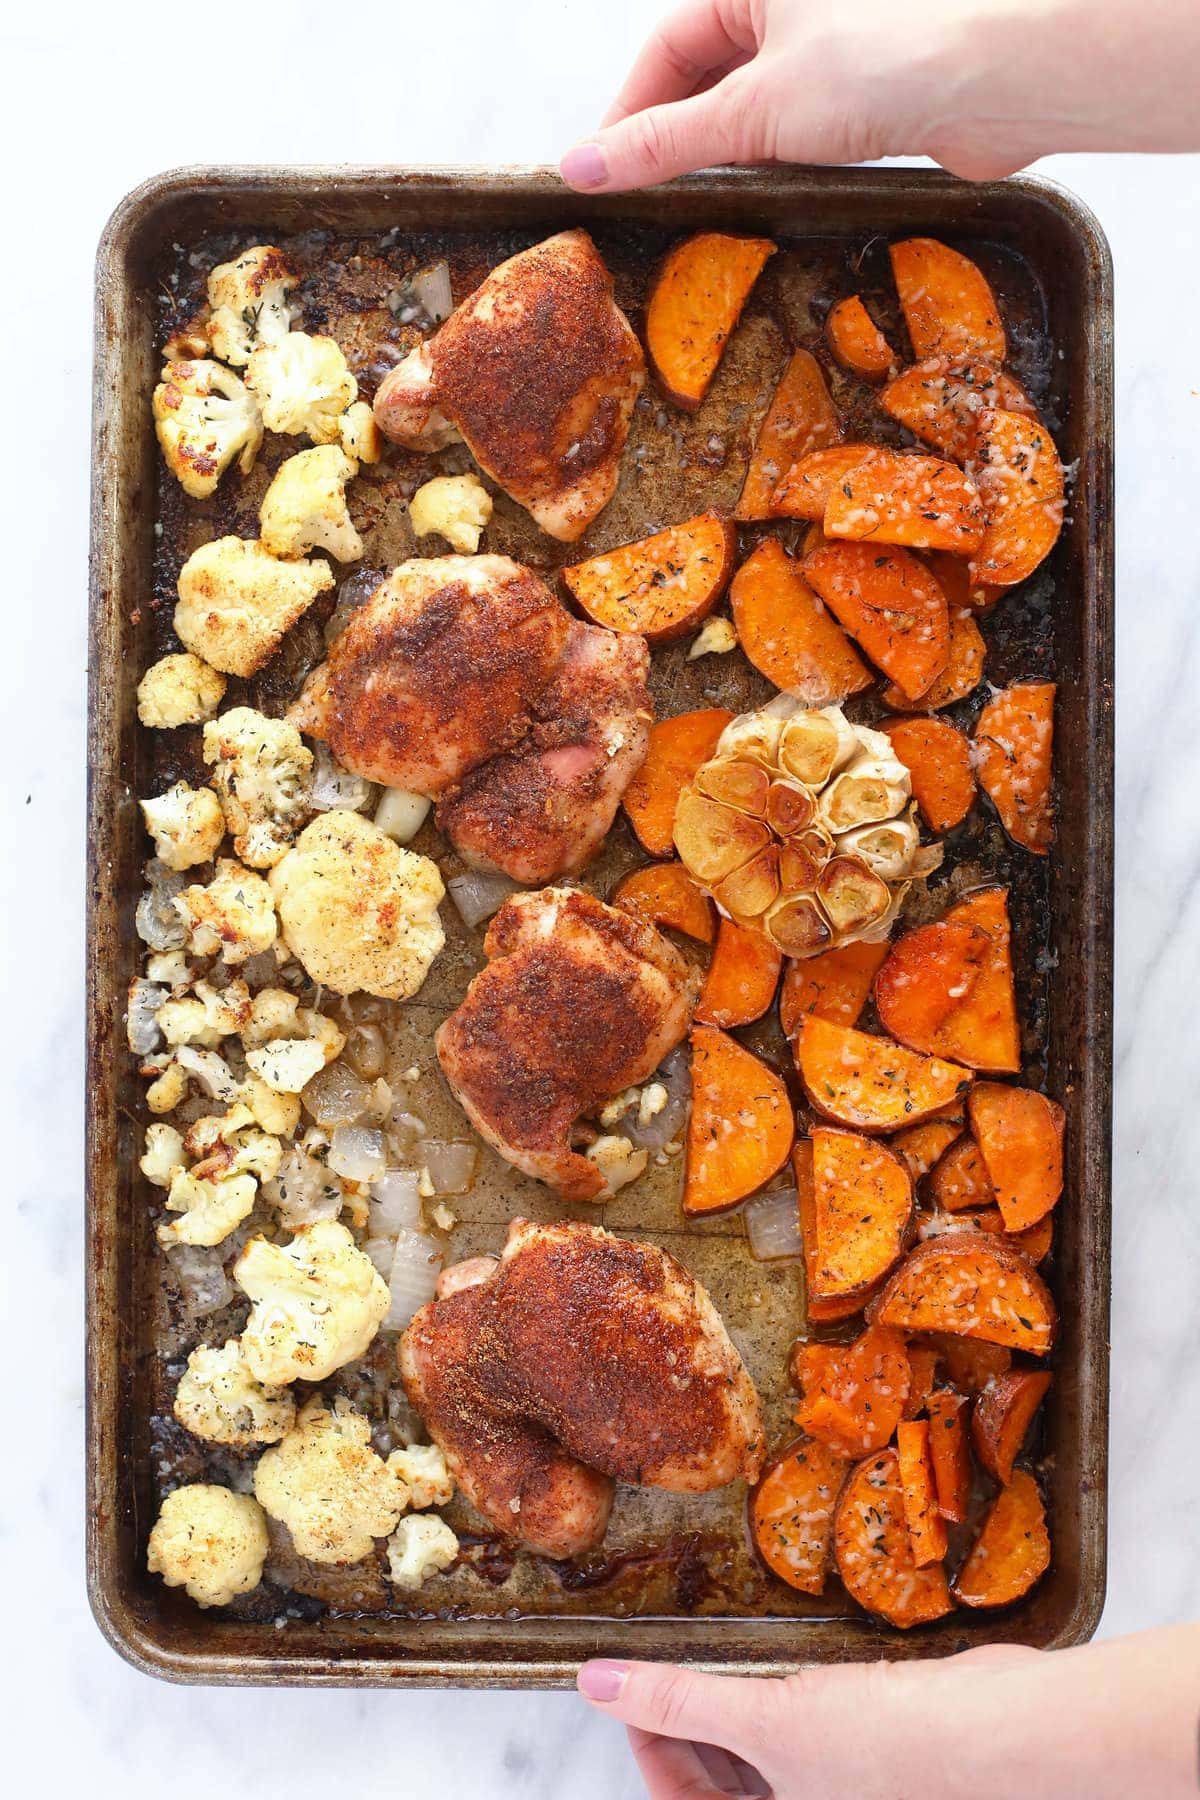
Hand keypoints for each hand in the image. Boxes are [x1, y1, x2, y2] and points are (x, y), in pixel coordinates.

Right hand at [560, 0, 1199, 192]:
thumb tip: (585, 166)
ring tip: (703, 208)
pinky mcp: (869, 88)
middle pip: (707, 75)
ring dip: (728, 157)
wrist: (1000, 79)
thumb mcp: (754, 111)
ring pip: (754, 106)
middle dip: (679, 138)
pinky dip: (775, 163)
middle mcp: (793, 2)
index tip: (605, 175)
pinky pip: (799, 127)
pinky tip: (765, 199)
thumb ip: (666, 144)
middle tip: (650, 202)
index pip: (667, 48)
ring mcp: (833, 44)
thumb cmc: (890, 59)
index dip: (631, 114)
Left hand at [576, 1625, 1199, 1797]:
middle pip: (717, 1776)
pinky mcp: (868, 1747)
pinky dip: (782, 1688)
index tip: (630, 1687)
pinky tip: (779, 1649)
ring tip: (718, 1646)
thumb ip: (679, 1701)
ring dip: (735, 1699)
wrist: (1005, 1734)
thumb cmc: (895, 1751)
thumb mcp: (768, 1720)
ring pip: (759, 1748)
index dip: (646, 1743)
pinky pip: (803, 1722)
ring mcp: (837, 1783)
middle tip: (669, 1656)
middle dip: (689, 1720)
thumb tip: (596, 1684)